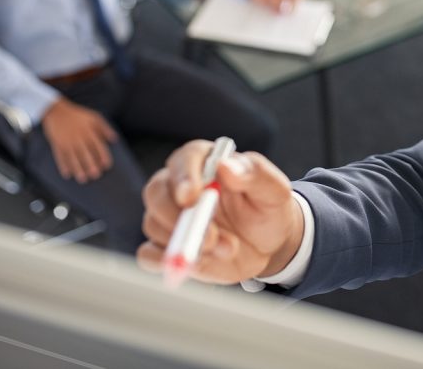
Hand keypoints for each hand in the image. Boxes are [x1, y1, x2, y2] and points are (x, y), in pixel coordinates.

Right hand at [40, 97, 117, 183]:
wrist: (56, 111)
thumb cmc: (78, 115)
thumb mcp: (94, 117)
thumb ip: (105, 128)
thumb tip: (115, 139)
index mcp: (89, 131)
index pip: (98, 146)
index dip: (103, 156)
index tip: (107, 166)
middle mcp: (78, 138)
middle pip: (86, 153)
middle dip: (91, 165)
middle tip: (95, 175)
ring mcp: (67, 142)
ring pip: (73, 157)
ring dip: (78, 169)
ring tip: (83, 179)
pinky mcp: (57, 144)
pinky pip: (60, 157)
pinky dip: (63, 166)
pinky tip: (67, 175)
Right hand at [137, 141, 303, 284]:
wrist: (268, 244)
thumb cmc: (268, 209)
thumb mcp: (275, 190)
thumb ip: (255, 174)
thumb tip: (225, 165)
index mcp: (205, 162)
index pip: (185, 159)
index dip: (184, 177)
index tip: (191, 197)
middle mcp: (180, 185)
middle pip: (156, 191)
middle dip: (179, 217)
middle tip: (210, 238)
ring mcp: (170, 216)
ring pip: (154, 224)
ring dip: (187, 243)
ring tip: (228, 249)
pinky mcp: (166, 245)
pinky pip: (148, 253)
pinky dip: (164, 262)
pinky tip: (193, 264)